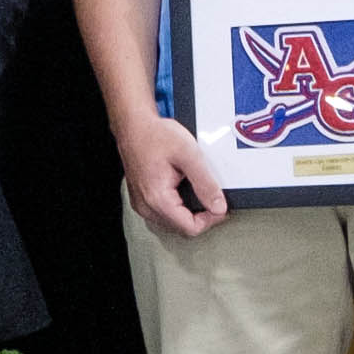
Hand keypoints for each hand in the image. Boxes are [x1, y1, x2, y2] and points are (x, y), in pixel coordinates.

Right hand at [115, 110, 228, 239]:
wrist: (133, 125)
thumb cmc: (156, 135)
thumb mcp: (189, 154)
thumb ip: (205, 183)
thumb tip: (219, 207)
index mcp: (157, 198)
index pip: (190, 228)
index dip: (211, 220)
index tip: (221, 205)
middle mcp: (145, 206)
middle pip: (182, 228)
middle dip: (201, 217)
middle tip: (214, 198)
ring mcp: (141, 204)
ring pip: (173, 223)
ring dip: (190, 214)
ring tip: (199, 193)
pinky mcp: (141, 199)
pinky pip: (164, 214)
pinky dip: (178, 208)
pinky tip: (185, 192)